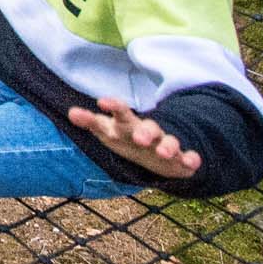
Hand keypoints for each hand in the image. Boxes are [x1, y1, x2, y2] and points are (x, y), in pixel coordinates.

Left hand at [67, 99, 201, 179]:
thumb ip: (91, 122)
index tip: (102, 101)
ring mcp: (165, 145)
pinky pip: (189, 157)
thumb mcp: (108, 131)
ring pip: (169, 142)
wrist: (158, 153)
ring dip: (168, 146)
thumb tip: (71, 113)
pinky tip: (191, 163)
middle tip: (139, 138)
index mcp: (128, 125)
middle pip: (148, 128)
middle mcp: (148, 133)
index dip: (114, 106)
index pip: (121, 113)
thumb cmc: (127, 138)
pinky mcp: (181, 159)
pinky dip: (191, 159)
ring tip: (163, 152)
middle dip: (145, 132)